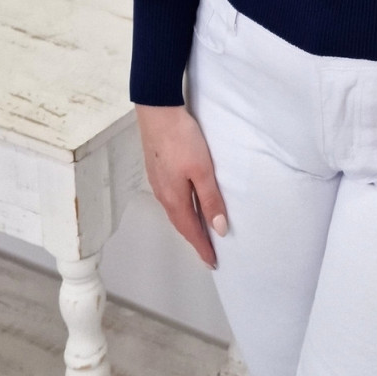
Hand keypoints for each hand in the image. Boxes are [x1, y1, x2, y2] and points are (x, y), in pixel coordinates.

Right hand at [134, 103, 228, 268]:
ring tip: (200, 232)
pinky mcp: (158, 170)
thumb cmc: (181, 140)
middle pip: (181, 223)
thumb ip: (211, 200)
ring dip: (188, 224)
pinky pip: (171, 199)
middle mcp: (163, 195)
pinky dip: (182, 209)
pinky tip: (187, 204)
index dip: (202, 247)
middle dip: (194, 239)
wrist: (157, 112)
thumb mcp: (202, 170)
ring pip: (175, 211)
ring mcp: (158, 182)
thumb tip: (219, 229)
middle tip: (208, 252)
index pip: (190, 231)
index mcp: (174, 199)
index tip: (212, 263)